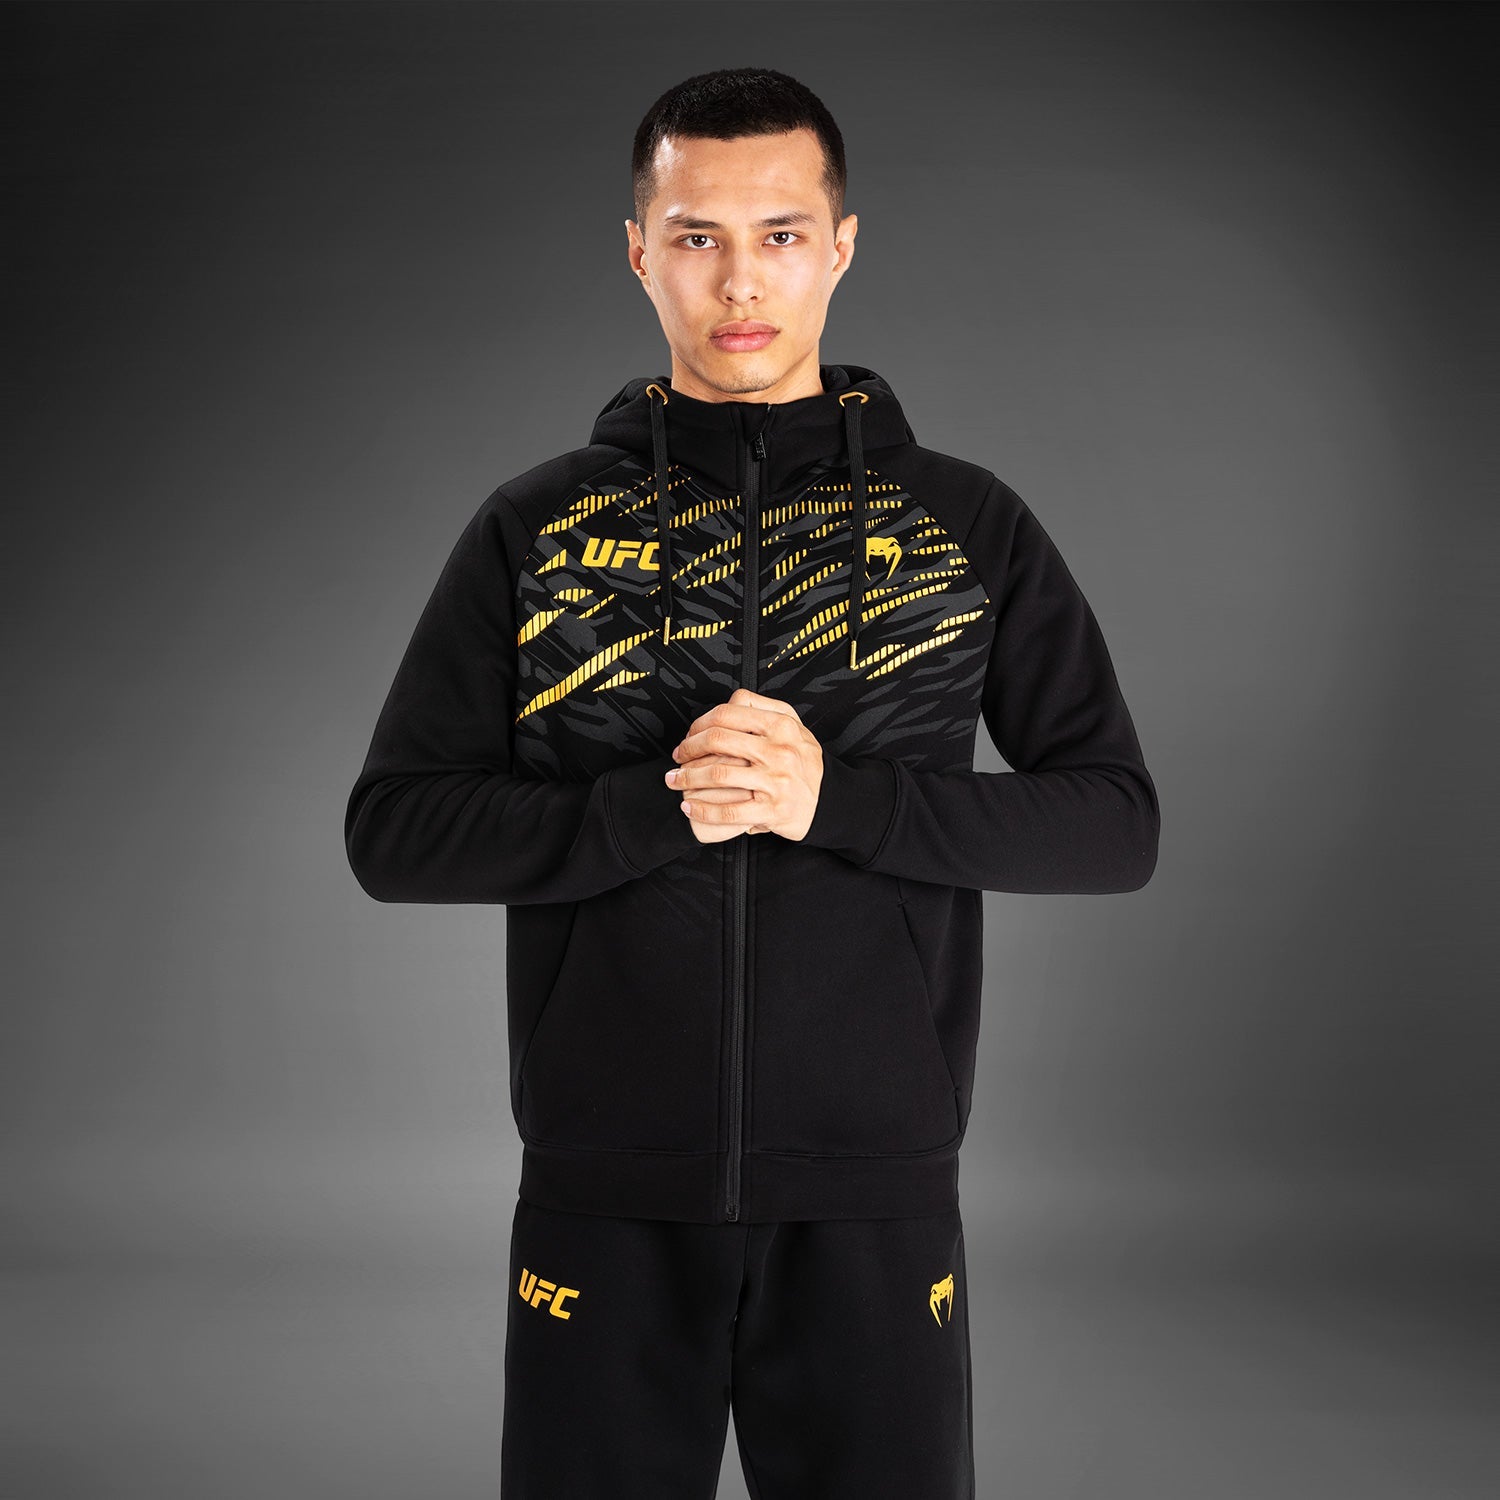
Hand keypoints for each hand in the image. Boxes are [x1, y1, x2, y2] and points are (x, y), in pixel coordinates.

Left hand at [664, 688, 822, 842]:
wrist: (831, 801)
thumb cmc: (806, 762)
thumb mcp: (796, 727)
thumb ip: (765, 709)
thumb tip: (733, 701)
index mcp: (782, 725)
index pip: (727, 714)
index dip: (700, 723)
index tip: (689, 735)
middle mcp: (779, 750)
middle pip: (717, 740)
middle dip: (687, 748)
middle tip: (676, 757)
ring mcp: (775, 781)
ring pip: (717, 775)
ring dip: (687, 778)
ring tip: (673, 781)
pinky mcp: (772, 810)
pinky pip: (727, 812)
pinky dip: (702, 810)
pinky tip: (689, 807)